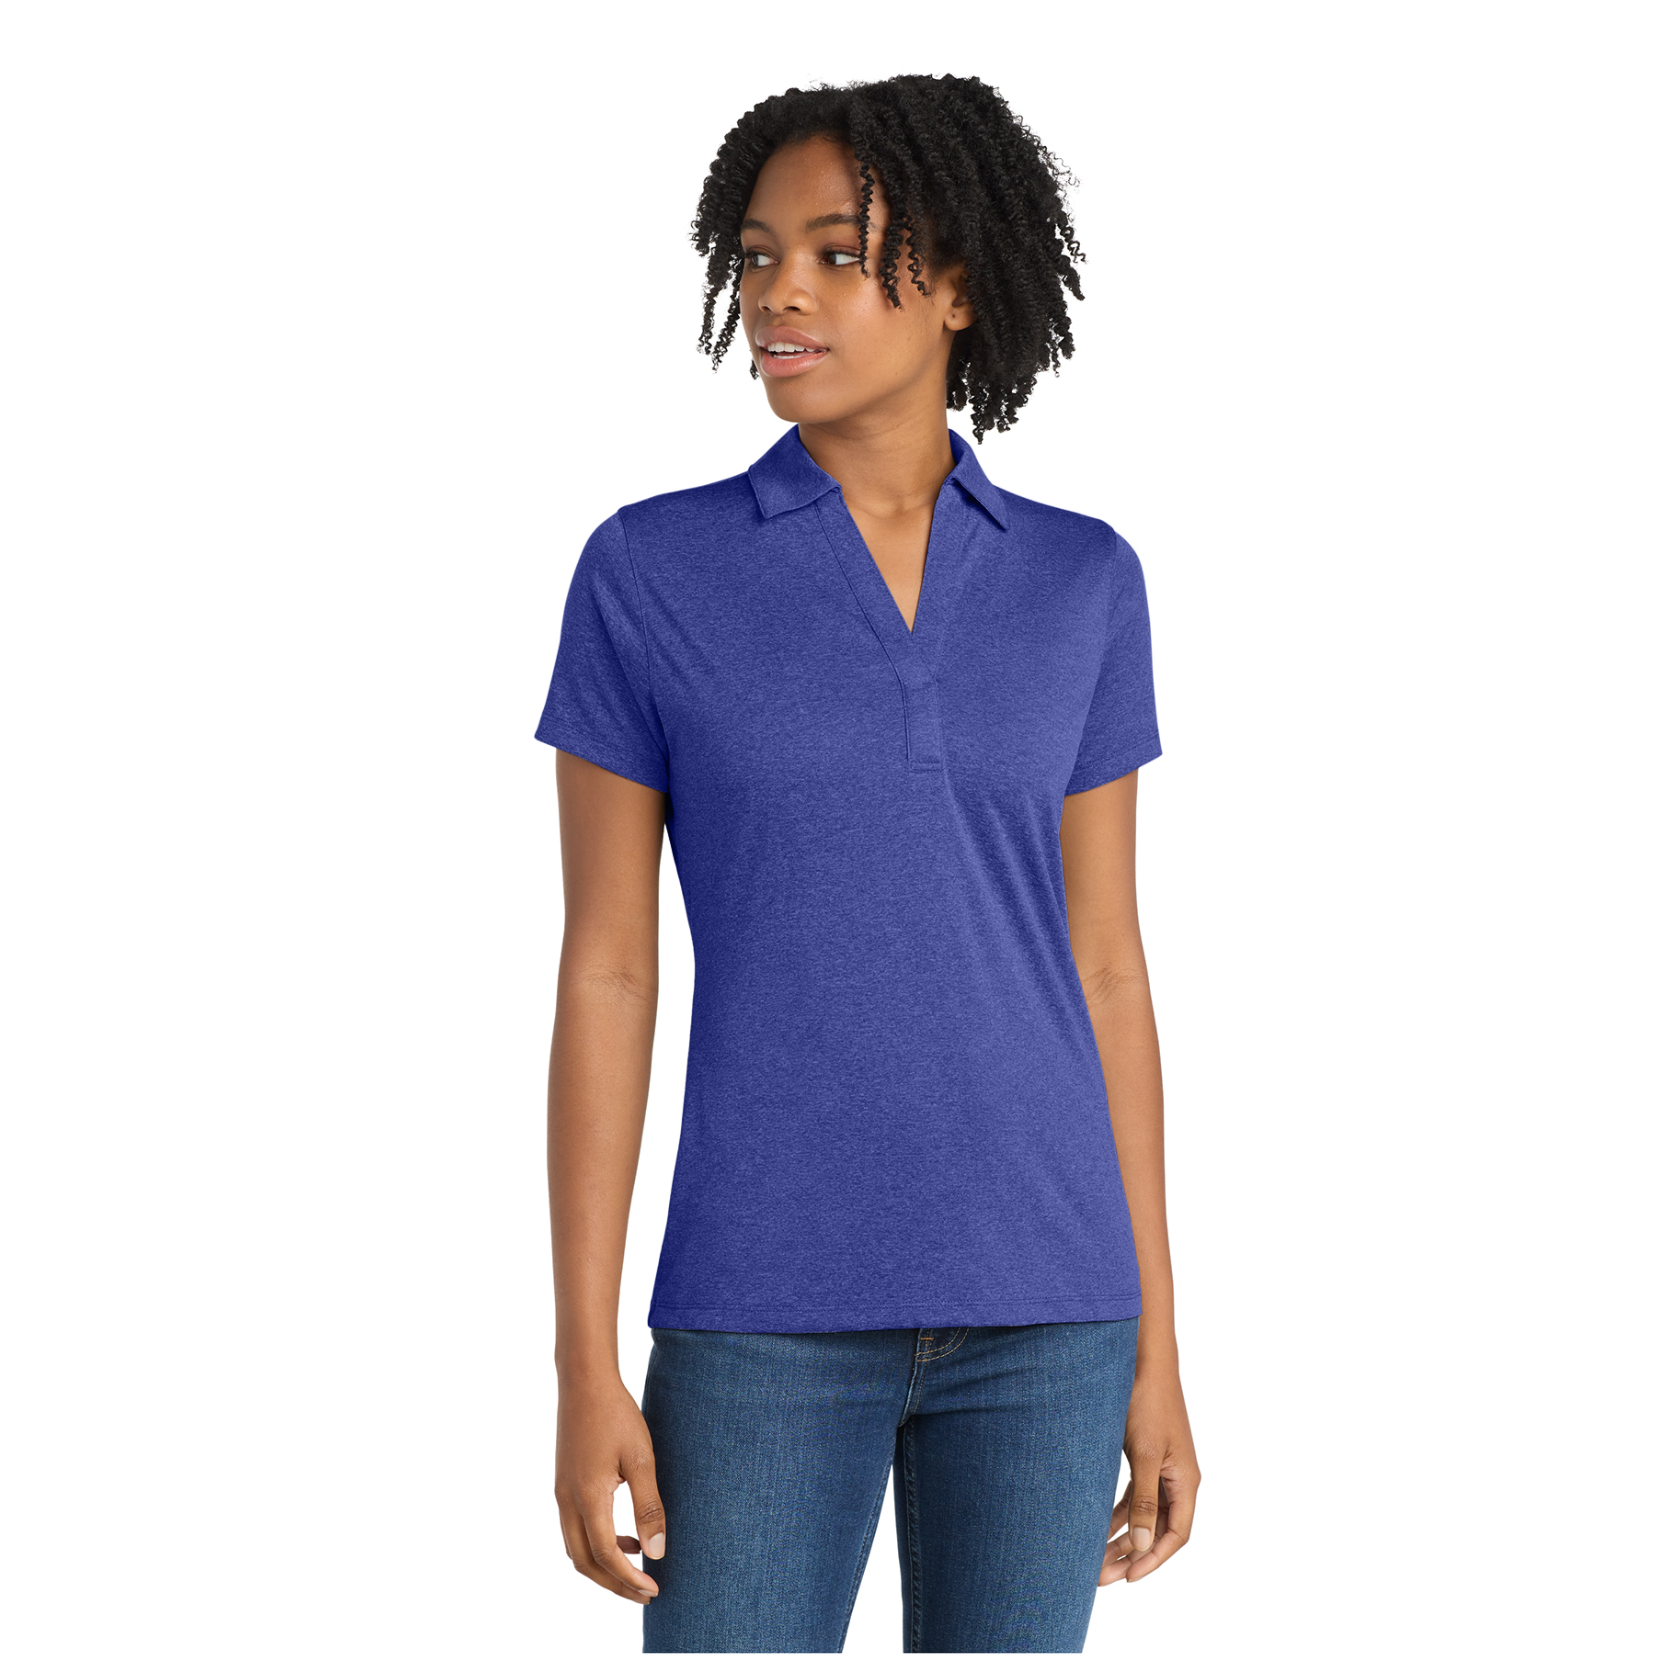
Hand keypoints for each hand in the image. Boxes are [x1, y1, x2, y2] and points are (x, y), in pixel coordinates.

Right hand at [555, 1369, 666, 1602]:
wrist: (584, 1381)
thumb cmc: (616, 1415)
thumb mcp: (641, 1459)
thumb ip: (649, 1507)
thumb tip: (657, 1552)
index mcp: (588, 1497)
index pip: (606, 1555)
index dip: (629, 1579)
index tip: (654, 1590)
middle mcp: (567, 1501)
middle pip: (585, 1562)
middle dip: (614, 1584)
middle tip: (644, 1593)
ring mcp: (561, 1493)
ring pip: (575, 1548)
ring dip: (603, 1566)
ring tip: (637, 1565)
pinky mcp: (563, 1484)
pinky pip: (574, 1529)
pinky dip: (595, 1544)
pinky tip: (623, 1533)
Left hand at [1098, 1364, 1198, 1585]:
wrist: (1143, 1360)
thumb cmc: (1147, 1402)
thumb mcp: (1145, 1454)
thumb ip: (1144, 1500)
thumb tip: (1140, 1546)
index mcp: (1186, 1481)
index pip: (1176, 1535)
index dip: (1154, 1559)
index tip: (1127, 1578)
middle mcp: (1177, 1479)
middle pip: (1158, 1529)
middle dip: (1131, 1554)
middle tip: (1101, 1577)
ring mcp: (1162, 1468)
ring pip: (1143, 1514)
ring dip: (1121, 1536)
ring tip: (1094, 1559)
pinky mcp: (1146, 1457)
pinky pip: (1134, 1495)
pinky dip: (1117, 1512)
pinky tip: (1096, 1525)